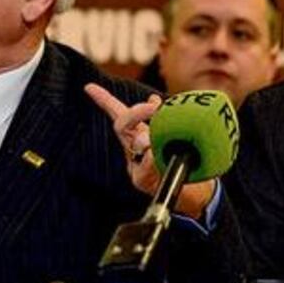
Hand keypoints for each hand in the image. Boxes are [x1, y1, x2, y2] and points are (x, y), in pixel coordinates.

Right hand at [85, 83, 214, 217]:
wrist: (194, 195)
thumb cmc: (183, 164)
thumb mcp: (173, 138)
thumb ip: (161, 120)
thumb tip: (153, 98)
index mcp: (138, 137)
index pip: (120, 115)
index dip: (105, 100)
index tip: (89, 87)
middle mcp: (133, 151)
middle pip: (123, 126)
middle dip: (136, 112)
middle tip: (155, 107)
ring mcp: (136, 166)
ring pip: (136, 144)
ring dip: (148, 138)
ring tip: (161, 141)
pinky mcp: (143, 181)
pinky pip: (146, 164)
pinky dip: (154, 157)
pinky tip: (164, 158)